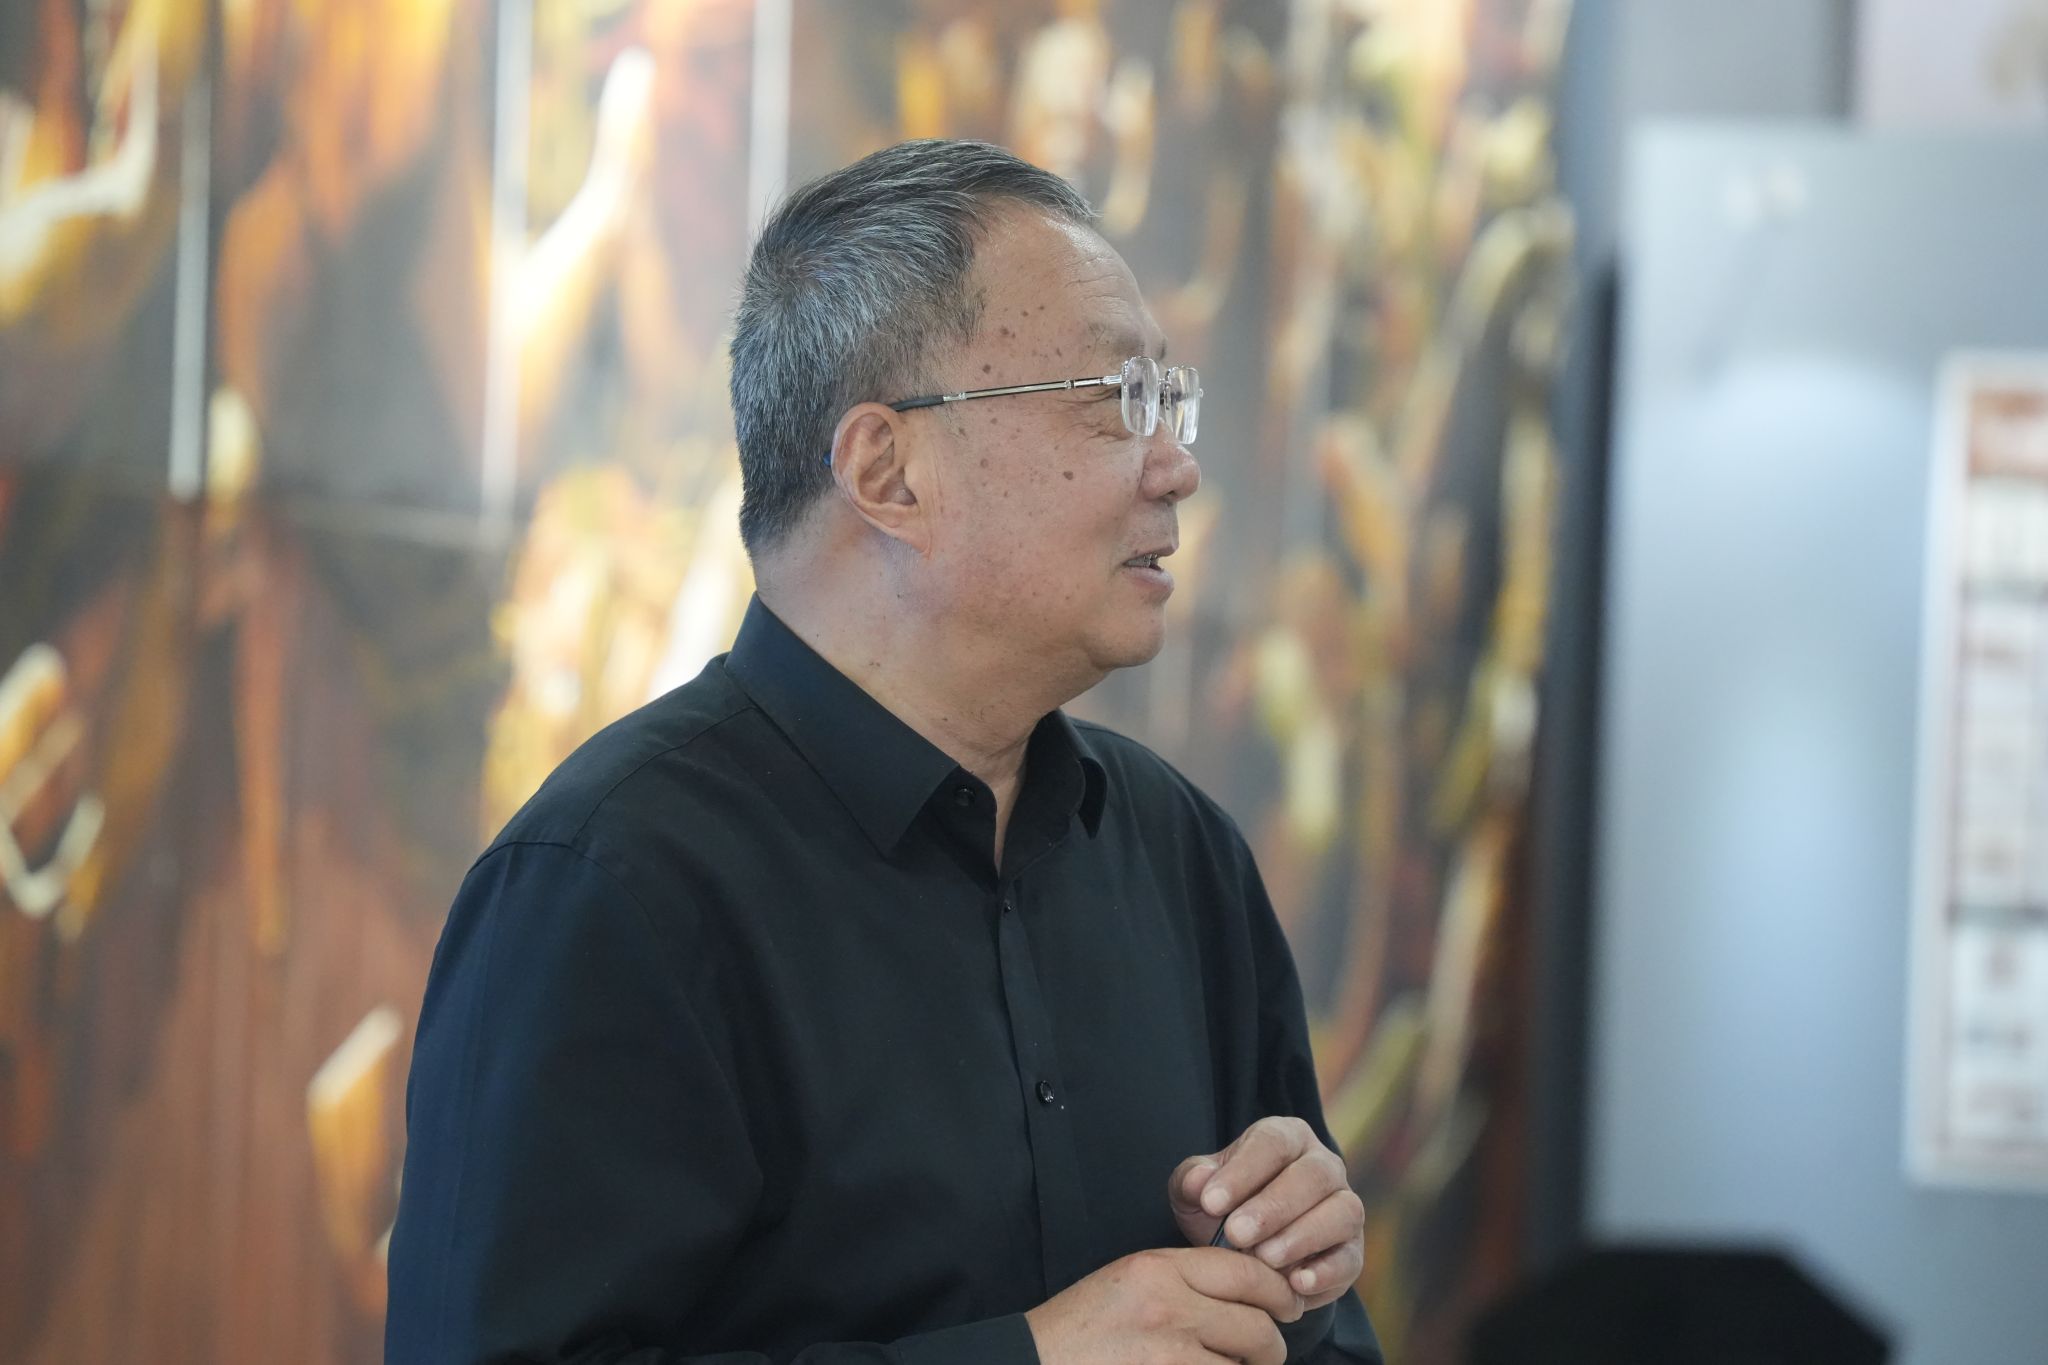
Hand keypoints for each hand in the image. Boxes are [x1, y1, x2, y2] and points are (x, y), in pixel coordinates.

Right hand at [1024, 1246, 1302, 1364]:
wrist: (1031, 1364)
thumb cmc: (1079, 1332)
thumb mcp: (1128, 1283)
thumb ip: (1184, 1280)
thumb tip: (1249, 1295)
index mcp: (1158, 1268)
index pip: (1246, 1271)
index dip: (1278, 1290)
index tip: (1289, 1304)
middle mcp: (1169, 1306)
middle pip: (1257, 1324)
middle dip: (1269, 1345)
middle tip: (1264, 1354)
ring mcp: (1172, 1354)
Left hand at [1168, 1116, 1364, 1311]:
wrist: (1244, 1251)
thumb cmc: (1222, 1208)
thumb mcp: (1195, 1191)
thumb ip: (1192, 1181)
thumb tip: (1199, 1181)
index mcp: (1286, 1137)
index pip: (1272, 1143)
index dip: (1243, 1171)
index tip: (1210, 1202)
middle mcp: (1323, 1166)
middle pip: (1312, 1175)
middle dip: (1273, 1207)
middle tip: (1236, 1234)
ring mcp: (1344, 1207)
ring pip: (1341, 1212)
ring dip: (1302, 1236)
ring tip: (1264, 1258)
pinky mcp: (1352, 1251)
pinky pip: (1349, 1259)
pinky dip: (1326, 1273)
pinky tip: (1296, 1284)